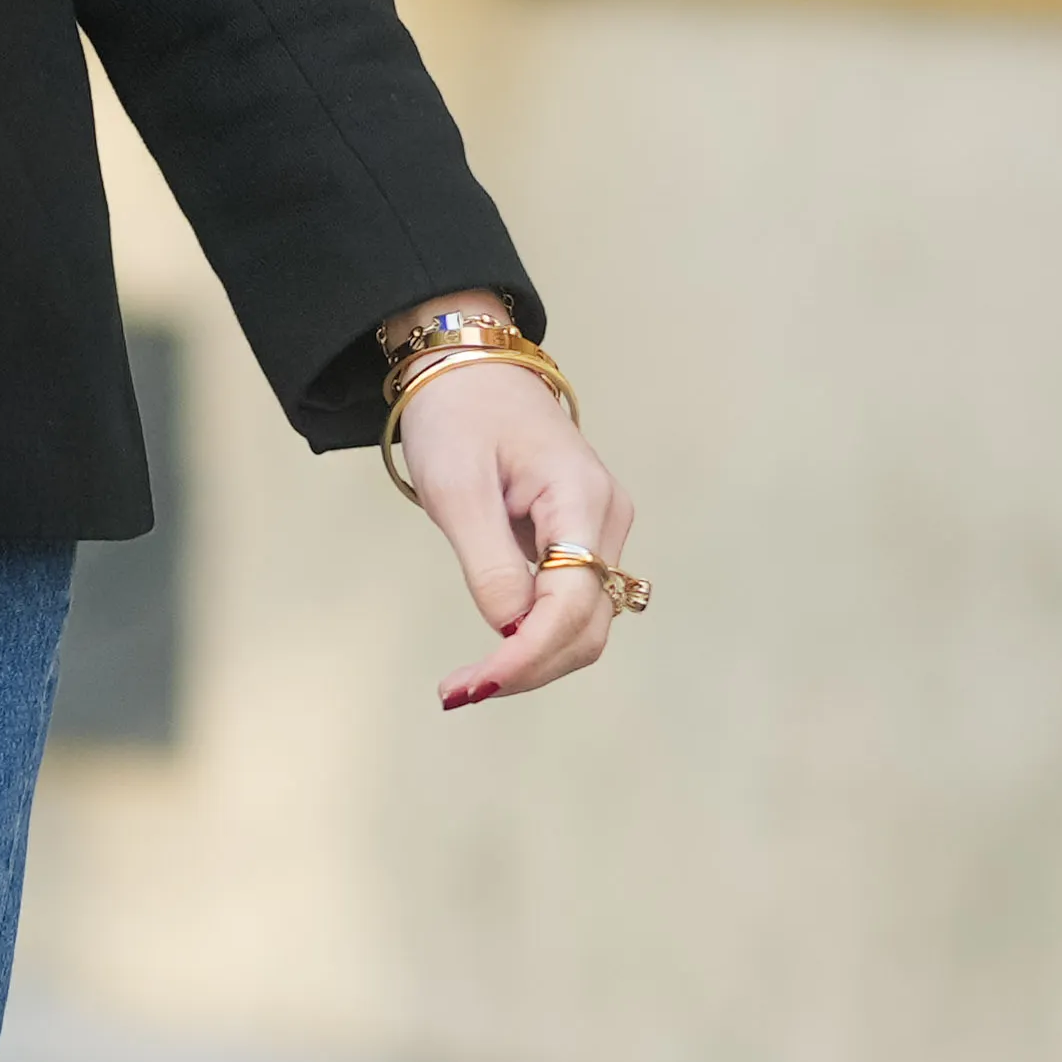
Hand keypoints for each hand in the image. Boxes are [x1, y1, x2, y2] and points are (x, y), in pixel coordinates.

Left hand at [400, 360, 638, 705]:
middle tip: (457, 692)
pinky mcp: (581, 538)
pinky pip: (571, 604)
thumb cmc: (458, 415)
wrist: (470, 369)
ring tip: (468, 680)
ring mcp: (600, 529)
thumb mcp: (456, 487)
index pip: (572, 600)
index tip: (474, 686)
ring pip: (583, 622)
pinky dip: (536, 637)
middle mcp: (605, 518)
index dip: (528, 654)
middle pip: (587, 624)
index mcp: (579, 496)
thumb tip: (511, 631)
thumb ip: (488, 561)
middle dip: (529, 667)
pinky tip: (495, 652)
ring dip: (533, 660)